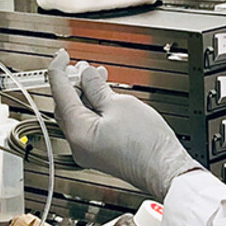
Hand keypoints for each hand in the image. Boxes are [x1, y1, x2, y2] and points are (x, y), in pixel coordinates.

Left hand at [46, 51, 199, 199]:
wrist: (165, 169)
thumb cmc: (148, 145)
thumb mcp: (120, 105)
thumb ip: (97, 88)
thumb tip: (86, 75)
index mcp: (78, 132)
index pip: (59, 93)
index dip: (59, 70)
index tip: (62, 56)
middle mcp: (78, 144)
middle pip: (65, 105)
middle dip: (73, 83)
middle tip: (83, 67)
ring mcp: (87, 150)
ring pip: (77, 115)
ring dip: (84, 94)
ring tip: (97, 78)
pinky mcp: (98, 152)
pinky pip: (87, 125)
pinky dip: (91, 108)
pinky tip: (103, 96)